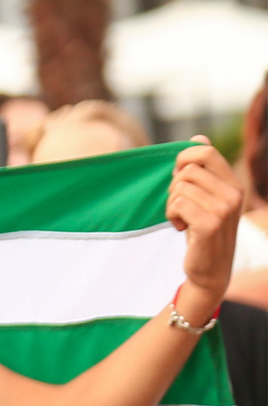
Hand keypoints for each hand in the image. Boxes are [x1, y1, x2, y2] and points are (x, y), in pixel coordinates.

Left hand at [168, 138, 241, 316]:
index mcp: (233, 183)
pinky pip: (177, 203)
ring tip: (182, 218)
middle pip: (188, 168)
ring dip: (171, 204)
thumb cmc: (202, 230)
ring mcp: (224, 208)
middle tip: (180, 204)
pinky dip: (172, 215)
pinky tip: (182, 227)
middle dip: (174, 185)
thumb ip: (202, 170)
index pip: (205, 151)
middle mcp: (233, 193)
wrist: (210, 268)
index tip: (178, 178)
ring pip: (180, 187)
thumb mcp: (205, 197)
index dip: (182, 159)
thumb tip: (198, 136)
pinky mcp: (210, 223)